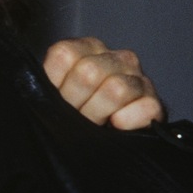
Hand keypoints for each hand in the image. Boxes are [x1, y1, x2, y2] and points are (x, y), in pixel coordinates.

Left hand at [43, 37, 165, 129]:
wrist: (101, 144)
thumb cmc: (72, 116)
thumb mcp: (52, 97)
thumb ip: (44, 84)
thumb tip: (37, 88)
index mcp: (87, 48)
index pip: (64, 55)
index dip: (57, 85)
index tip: (59, 99)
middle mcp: (117, 57)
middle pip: (88, 72)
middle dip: (77, 103)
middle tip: (77, 116)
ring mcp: (140, 78)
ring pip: (116, 89)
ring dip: (100, 114)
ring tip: (96, 123)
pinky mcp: (156, 103)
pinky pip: (143, 108)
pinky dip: (127, 122)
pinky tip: (117, 126)